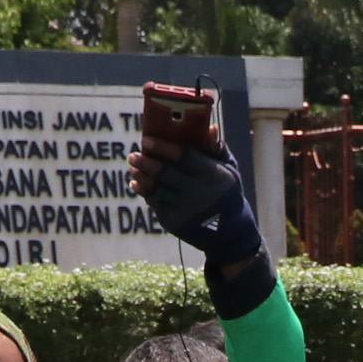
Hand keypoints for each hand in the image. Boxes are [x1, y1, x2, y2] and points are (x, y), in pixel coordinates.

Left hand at [132, 134, 262, 266]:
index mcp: (211, 175)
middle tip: (133, 154)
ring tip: (133, 166)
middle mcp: (196, 192)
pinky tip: (137, 182)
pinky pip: (154, 202)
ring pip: (155, 188)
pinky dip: (144, 191)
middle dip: (145, 161)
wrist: (229, 234)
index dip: (162, 147)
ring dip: (141, 175)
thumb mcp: (229, 171)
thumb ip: (217, 149)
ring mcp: (183, 209)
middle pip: (164, 172)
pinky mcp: (173, 222)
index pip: (182, 156)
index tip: (146, 140)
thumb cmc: (227, 194)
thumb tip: (210, 127)